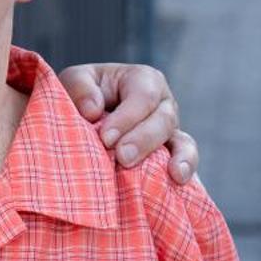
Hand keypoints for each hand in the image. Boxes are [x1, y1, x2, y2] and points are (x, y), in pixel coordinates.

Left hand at [57, 63, 196, 182]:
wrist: (84, 121)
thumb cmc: (82, 97)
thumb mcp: (74, 81)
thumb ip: (80, 88)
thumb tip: (93, 110)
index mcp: (142, 80)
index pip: (143, 95)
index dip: (127, 118)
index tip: (106, 138)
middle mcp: (162, 103)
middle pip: (163, 119)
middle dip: (143, 140)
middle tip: (122, 158)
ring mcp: (170, 130)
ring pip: (181, 141)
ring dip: (177, 157)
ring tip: (173, 174)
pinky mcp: (171, 155)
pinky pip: (186, 160)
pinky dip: (186, 168)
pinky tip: (179, 180)